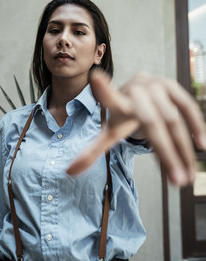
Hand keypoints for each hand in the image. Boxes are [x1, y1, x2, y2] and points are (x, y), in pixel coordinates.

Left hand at [66, 70, 205, 185]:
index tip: (96, 78)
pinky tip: (201, 145)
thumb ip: (91, 152)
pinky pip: (186, 106)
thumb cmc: (123, 115)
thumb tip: (67, 173)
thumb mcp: (110, 133)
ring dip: (183, 149)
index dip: (104, 90)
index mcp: (117, 103)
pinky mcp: (171, 85)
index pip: (109, 98)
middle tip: (177, 182)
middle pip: (152, 123)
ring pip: (172, 119)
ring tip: (187, 177)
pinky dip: (195, 124)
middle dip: (166, 153)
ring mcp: (155, 86)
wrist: (139, 91)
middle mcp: (136, 92)